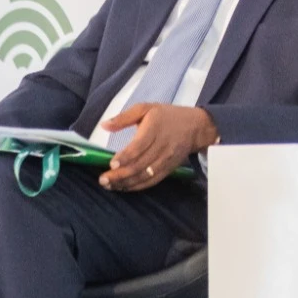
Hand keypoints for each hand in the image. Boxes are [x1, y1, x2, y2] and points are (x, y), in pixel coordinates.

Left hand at [97, 103, 218, 191]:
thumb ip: (123, 117)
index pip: (139, 146)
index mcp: (154, 129)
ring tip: (110, 186)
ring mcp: (166, 160)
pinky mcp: (169, 169)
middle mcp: (161, 147)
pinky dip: (138, 186)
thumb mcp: (145, 109)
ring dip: (126, 183)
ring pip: (145, 175)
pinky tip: (124, 187)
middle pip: (140, 164)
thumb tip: (103, 125)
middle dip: (120, 174)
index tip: (112, 163)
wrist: (195, 127)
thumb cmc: (166, 116)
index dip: (126, 157)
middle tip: (103, 179)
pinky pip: (152, 181)